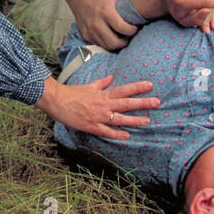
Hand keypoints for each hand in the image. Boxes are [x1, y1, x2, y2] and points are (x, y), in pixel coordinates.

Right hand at [35, 75, 158, 139]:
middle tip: (157, 102)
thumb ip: (102, 83)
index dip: (138, 87)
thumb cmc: (72, 93)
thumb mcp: (88, 86)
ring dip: (134, 120)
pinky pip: (107, 132)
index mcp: (103, 94)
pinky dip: (117, 134)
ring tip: (147, 120)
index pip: (124, 89)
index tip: (150, 85)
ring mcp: (98, 116)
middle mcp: (103, 104)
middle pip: (126, 103)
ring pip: (120, 119)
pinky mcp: (92, 126)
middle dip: (143, 103)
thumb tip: (112, 77)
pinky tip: (127, 136)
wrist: (56, 100)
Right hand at [69, 0, 142, 50]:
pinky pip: (99, 45)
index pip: (122, 28)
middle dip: (125, 42)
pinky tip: (111, 37)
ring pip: (107, 46)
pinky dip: (107, 43)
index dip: (132, 31)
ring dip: (116, 45)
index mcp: (106, 12)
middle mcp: (96, 23)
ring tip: (121, 38)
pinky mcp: (86, 36)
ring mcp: (90, 31)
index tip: (135, 28)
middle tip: (129, 36)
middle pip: (114, 42)